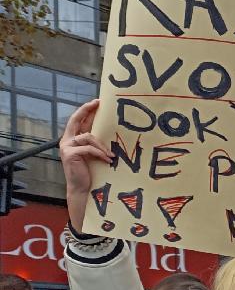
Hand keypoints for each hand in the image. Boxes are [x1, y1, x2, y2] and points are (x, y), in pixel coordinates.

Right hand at [60, 99, 111, 234]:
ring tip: (110, 155)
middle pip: (75, 120)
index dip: (87, 110)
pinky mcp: (70, 154)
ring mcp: (67, 146)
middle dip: (86, 110)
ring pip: (87, 137)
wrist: (82, 188)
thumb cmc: (90, 172)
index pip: (79, 121)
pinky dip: (100, 154)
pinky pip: (88, 148)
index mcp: (73, 139)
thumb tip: (112, 132)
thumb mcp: (95, 154)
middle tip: (97, 103)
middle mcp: (67, 140)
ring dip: (101, 146)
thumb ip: (97, 143)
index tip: (97, 101)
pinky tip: (107, 161)